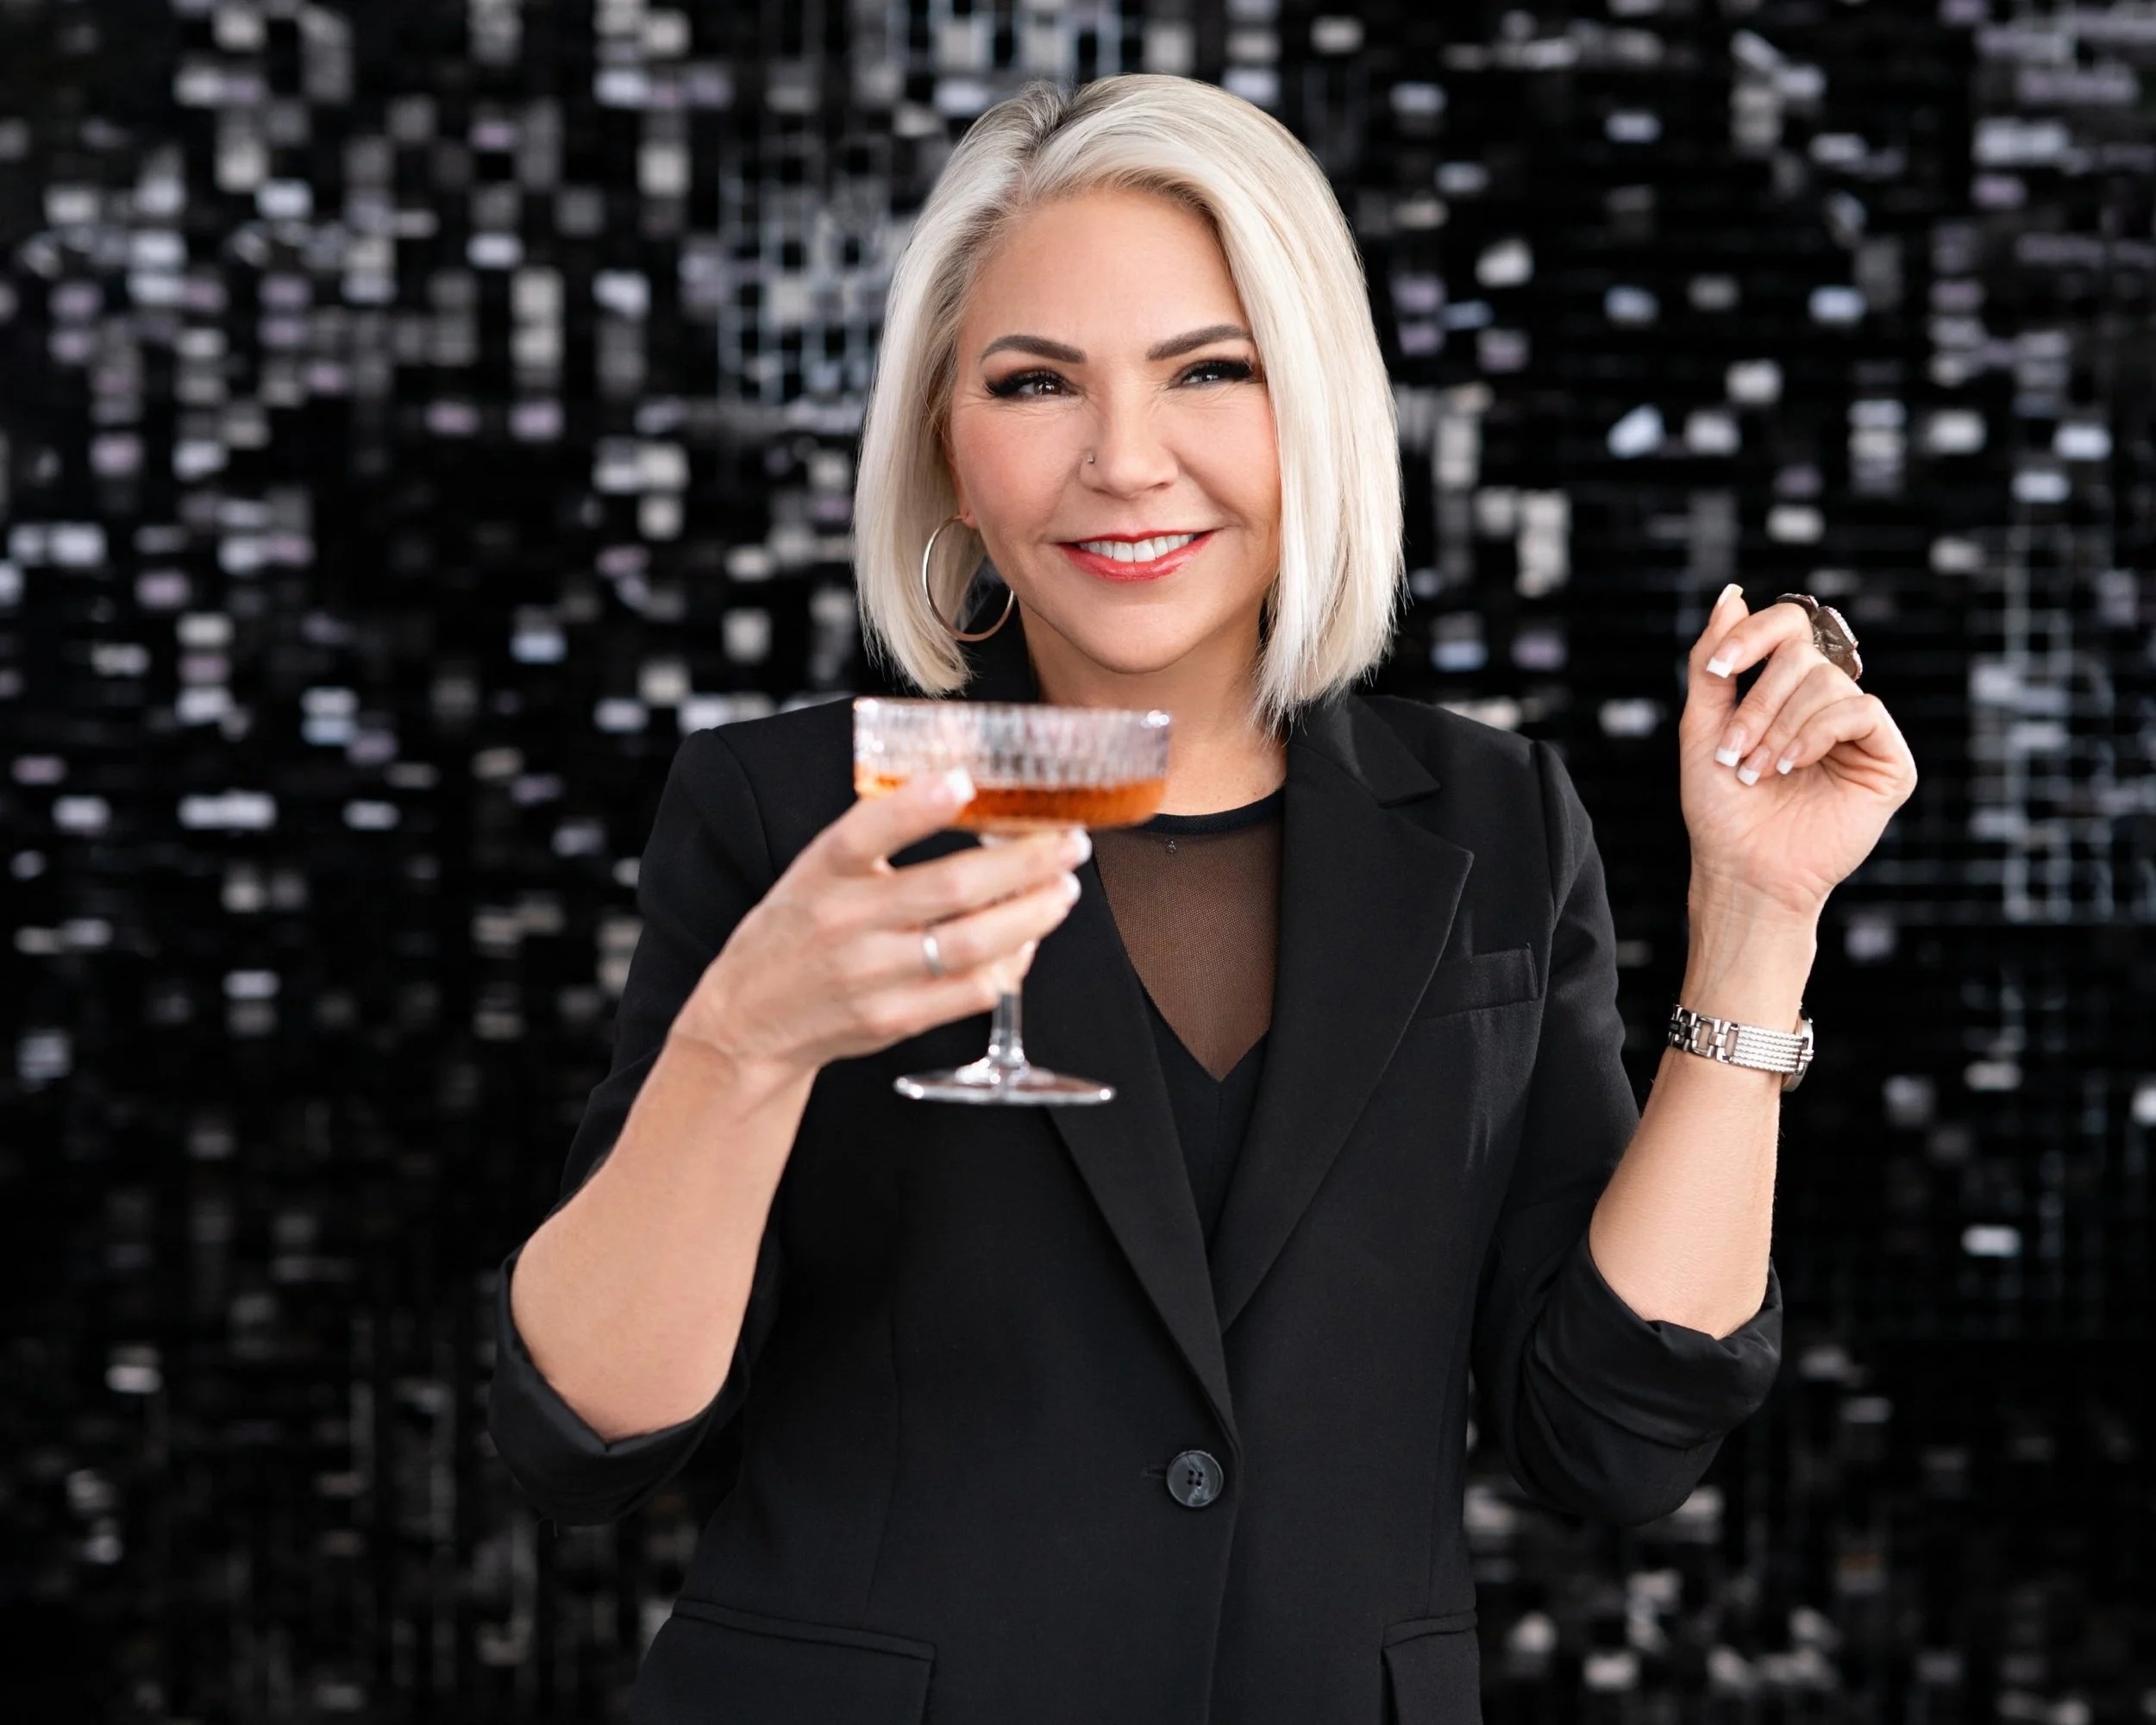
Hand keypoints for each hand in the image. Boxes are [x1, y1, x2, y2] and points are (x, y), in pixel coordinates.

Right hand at [671, 769, 1088, 1074]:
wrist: (749, 1020)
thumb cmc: (798, 929)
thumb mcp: (818, 869)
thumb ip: (878, 834)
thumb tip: (963, 785)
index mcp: (822, 872)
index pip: (865, 830)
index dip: (917, 806)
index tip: (963, 780)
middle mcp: (844, 922)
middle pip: (950, 888)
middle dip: (1025, 863)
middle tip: (1071, 844)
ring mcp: (870, 976)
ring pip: (972, 944)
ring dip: (1033, 915)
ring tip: (1065, 891)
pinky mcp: (892, 1021)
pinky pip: (971, 991)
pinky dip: (1011, 965)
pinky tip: (1027, 942)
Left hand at [1680, 584, 1917, 920]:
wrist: (1742, 870)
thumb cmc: (1721, 808)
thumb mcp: (1702, 727)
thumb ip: (1714, 663)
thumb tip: (1732, 594)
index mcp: (1787, 692)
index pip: (1786, 628)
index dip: (1751, 635)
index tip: (1718, 669)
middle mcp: (1827, 704)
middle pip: (1801, 655)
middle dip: (1758, 703)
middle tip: (1736, 752)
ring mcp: (1860, 731)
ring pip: (1827, 683)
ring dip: (1780, 727)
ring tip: (1759, 771)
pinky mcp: (1888, 760)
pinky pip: (1861, 711)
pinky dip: (1818, 733)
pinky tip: (1793, 766)